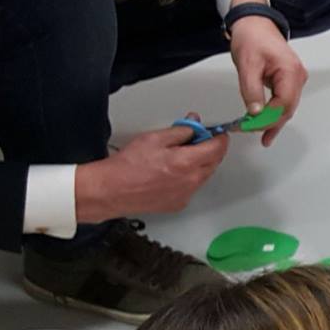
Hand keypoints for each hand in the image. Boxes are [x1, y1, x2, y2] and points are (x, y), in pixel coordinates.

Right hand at [74, 123, 228, 223]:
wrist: (110, 190)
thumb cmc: (126, 167)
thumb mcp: (154, 138)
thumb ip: (180, 131)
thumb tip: (194, 126)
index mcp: (186, 163)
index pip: (217, 148)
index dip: (219, 138)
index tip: (218, 133)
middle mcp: (190, 181)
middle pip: (213, 162)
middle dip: (210, 149)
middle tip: (196, 140)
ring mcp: (185, 195)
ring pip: (203, 175)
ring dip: (199, 164)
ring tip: (176, 156)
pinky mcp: (178, 204)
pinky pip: (191, 187)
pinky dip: (188, 178)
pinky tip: (170, 173)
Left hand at [227, 13, 306, 145]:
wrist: (254, 23)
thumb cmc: (252, 37)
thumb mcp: (247, 64)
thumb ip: (251, 90)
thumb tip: (255, 112)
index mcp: (291, 71)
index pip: (283, 104)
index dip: (267, 119)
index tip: (250, 126)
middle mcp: (297, 76)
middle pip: (287, 109)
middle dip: (270, 123)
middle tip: (250, 131)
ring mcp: (295, 79)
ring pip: (287, 108)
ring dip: (272, 121)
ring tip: (259, 134)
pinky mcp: (289, 80)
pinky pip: (284, 101)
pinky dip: (273, 113)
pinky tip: (266, 123)